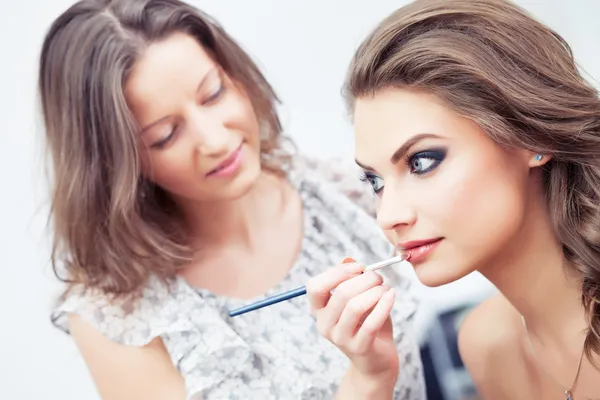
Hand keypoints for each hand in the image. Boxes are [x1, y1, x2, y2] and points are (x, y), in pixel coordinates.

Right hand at [306, 258, 398, 379]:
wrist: (378, 360)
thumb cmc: (367, 324)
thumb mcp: (358, 299)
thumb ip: (351, 279)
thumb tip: (348, 260)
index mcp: (319, 311)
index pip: (315, 287)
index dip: (336, 272)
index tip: (359, 267)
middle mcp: (325, 325)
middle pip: (340, 294)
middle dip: (364, 280)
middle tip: (378, 277)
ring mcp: (340, 339)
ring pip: (355, 307)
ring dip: (375, 291)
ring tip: (386, 288)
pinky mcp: (359, 348)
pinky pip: (371, 323)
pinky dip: (384, 305)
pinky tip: (392, 296)